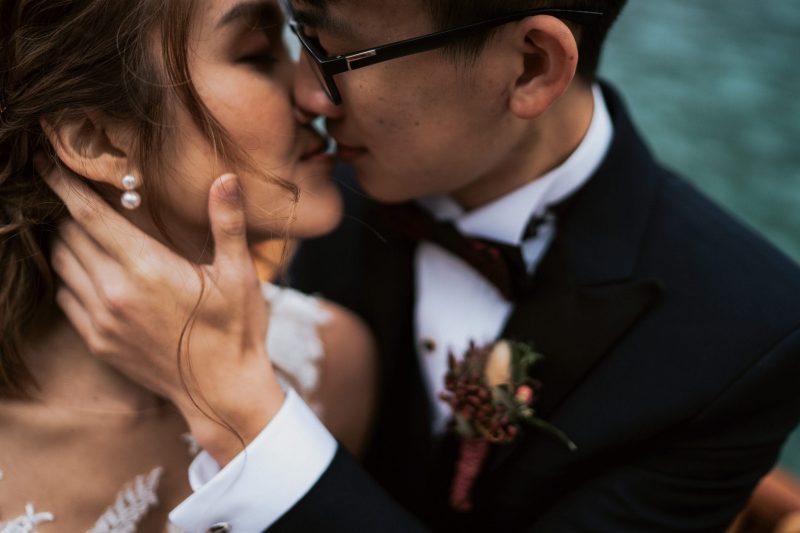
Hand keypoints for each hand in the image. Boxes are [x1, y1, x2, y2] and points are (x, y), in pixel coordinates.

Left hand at [41, 161, 283, 464]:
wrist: (222, 391)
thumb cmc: (236, 330)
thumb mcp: (239, 274)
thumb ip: (227, 223)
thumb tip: (226, 178)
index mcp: (146, 270)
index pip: (89, 216)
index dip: (64, 184)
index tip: (45, 160)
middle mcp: (114, 294)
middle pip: (67, 237)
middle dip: (66, 210)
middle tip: (73, 191)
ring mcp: (102, 322)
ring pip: (61, 267)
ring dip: (65, 242)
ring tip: (78, 226)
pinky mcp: (99, 343)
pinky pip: (67, 298)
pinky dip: (70, 277)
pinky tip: (90, 270)